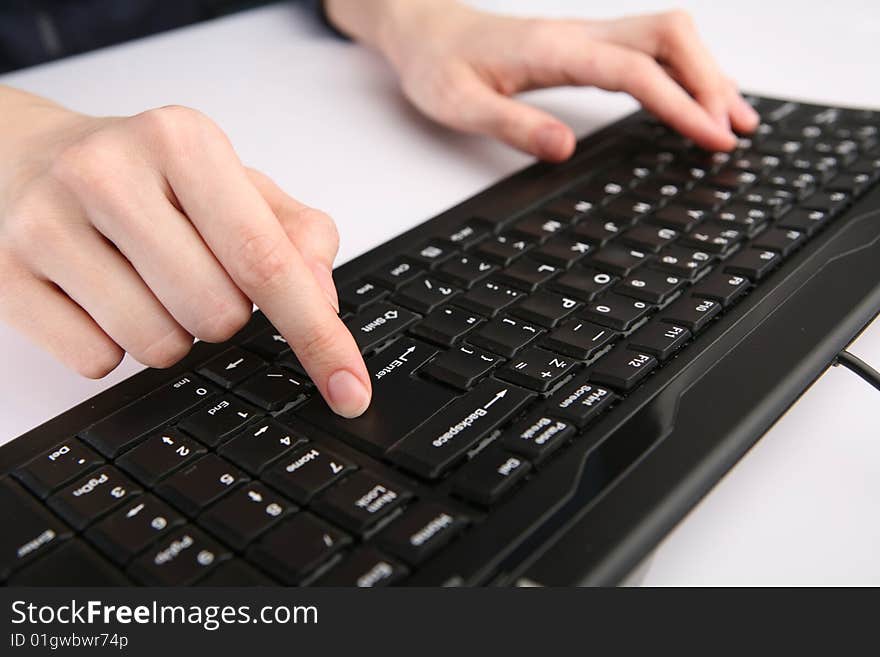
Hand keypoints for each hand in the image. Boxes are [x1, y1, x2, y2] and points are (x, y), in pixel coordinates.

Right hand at [0, 87, 370, 416]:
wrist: (25, 155)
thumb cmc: (149, 177)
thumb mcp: (233, 185)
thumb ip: (296, 236)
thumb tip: (322, 302)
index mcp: (183, 142)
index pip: (268, 260)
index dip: (318, 336)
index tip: (350, 390)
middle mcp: (110, 172)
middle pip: (217, 316)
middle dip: (225, 317)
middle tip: (194, 275)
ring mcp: (47, 222)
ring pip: (158, 347)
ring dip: (172, 334)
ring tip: (145, 282)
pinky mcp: (7, 275)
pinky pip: (97, 362)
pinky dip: (115, 346)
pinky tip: (101, 295)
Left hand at [327, 1, 758, 160]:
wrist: (425, 32)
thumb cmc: (438, 66)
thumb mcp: (459, 105)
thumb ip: (511, 124)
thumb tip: (563, 147)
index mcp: (554, 50)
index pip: (636, 70)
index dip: (680, 103)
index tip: (712, 138)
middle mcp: (579, 36)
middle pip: (669, 36)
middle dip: (710, 79)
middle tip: (733, 131)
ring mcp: (586, 38)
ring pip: (667, 38)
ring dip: (705, 74)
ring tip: (734, 120)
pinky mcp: (585, 47)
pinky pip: (649, 51)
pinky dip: (682, 74)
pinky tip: (693, 100)